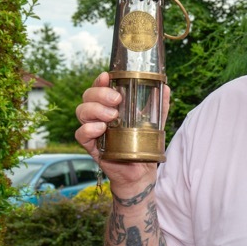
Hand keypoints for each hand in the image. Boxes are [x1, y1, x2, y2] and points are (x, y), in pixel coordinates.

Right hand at [74, 72, 169, 186]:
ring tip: (112, 116)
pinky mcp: (91, 146)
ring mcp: (93, 129)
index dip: (100, 81)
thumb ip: (159, 105)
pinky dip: (88, 129)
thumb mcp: (154, 121)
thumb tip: (166, 87)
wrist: (140, 169)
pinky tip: (101, 129)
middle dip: (100, 94)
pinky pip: (80, 134)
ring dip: (96, 110)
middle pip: (88, 96)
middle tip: (117, 100)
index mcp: (109, 105)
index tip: (107, 76)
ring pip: (82, 112)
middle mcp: (98, 115)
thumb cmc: (144, 142)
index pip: (99, 87)